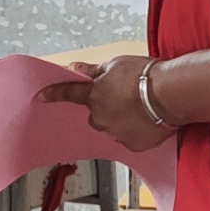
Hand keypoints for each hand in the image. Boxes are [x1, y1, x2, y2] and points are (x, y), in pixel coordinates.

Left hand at [49, 64, 163, 147]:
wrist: (170, 94)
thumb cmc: (145, 75)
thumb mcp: (116, 64)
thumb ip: (93, 70)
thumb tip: (76, 68)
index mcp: (93, 95)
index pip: (68, 93)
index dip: (53, 94)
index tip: (40, 97)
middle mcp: (100, 117)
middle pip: (96, 115)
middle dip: (107, 107)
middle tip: (126, 97)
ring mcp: (115, 134)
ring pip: (113, 127)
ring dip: (123, 119)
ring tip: (142, 108)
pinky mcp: (132, 145)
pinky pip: (130, 138)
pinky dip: (136, 131)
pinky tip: (148, 120)